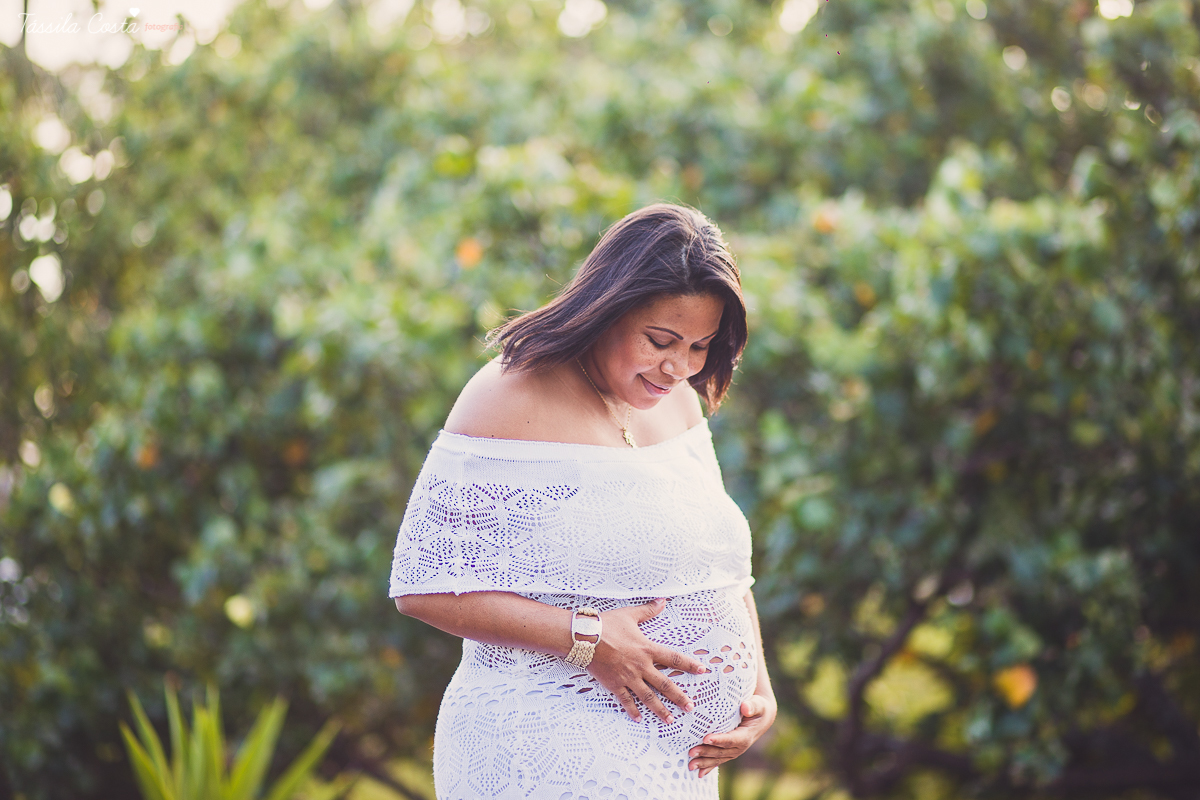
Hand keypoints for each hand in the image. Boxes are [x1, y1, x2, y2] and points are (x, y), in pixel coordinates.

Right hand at [585, 598, 709, 723]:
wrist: (585, 637)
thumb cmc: (607, 625)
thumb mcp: (630, 615)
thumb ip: (648, 610)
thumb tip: (662, 601)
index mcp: (647, 649)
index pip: (673, 658)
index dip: (689, 664)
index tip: (702, 670)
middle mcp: (641, 666)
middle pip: (665, 684)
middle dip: (679, 697)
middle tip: (690, 707)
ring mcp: (628, 677)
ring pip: (648, 697)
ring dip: (660, 709)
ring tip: (670, 720)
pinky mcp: (615, 684)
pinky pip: (626, 700)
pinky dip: (632, 710)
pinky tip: (638, 719)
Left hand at [687, 693, 777, 778]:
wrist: (761, 718)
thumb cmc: (758, 708)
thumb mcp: (758, 705)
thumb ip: (752, 706)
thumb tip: (745, 708)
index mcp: (745, 736)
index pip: (731, 739)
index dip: (719, 740)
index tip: (706, 739)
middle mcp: (740, 747)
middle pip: (721, 751)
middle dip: (705, 752)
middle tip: (691, 752)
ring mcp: (734, 752)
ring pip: (717, 758)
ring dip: (703, 762)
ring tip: (690, 765)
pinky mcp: (729, 752)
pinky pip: (718, 761)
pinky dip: (708, 767)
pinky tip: (699, 773)